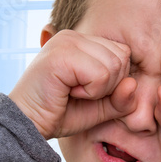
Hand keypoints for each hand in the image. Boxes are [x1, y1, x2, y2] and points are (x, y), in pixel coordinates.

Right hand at [9, 30, 136, 138]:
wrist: (27, 125)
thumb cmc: (60, 114)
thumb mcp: (99, 107)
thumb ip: (122, 98)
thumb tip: (133, 84)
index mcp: (82, 42)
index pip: (123, 53)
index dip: (114, 81)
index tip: (87, 91)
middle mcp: (74, 36)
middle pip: (122, 57)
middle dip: (109, 85)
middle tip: (79, 93)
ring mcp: (67, 42)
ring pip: (114, 64)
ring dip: (99, 89)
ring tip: (73, 92)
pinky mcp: (62, 55)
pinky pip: (101, 74)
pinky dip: (91, 92)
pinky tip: (68, 92)